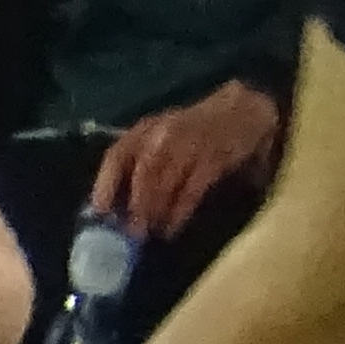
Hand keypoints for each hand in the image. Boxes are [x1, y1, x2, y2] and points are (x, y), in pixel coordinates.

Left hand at [89, 78, 281, 240]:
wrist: (243, 110)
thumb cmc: (194, 130)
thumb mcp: (161, 135)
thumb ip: (140, 161)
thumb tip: (116, 203)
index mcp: (145, 129)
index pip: (117, 156)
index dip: (106, 185)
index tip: (101, 212)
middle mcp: (164, 135)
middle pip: (143, 175)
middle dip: (136, 206)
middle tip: (134, 233)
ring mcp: (190, 145)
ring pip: (165, 184)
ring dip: (157, 212)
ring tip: (154, 233)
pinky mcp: (214, 158)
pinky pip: (191, 190)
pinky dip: (180, 212)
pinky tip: (173, 227)